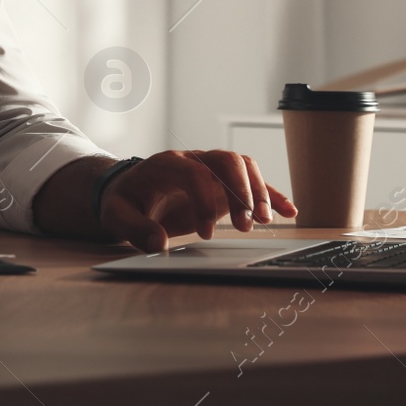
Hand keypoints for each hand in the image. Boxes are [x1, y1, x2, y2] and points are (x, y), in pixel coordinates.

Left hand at [100, 150, 296, 253]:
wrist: (129, 190)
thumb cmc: (124, 201)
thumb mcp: (117, 215)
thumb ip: (135, 229)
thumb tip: (159, 245)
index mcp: (167, 164)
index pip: (195, 173)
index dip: (204, 201)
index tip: (204, 233)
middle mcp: (194, 160)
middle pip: (227, 160)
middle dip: (241, 191)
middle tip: (245, 226)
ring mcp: (212, 169)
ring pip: (244, 166)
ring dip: (258, 191)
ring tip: (264, 222)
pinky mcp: (224, 184)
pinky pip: (252, 181)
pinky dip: (271, 194)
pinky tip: (289, 211)